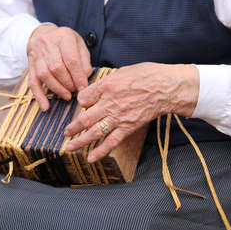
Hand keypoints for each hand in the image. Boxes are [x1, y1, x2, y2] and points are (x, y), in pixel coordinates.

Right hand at [26, 24, 92, 110]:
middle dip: (68, 83)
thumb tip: (85, 77)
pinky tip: (45, 107)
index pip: (71, 59)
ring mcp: (37, 55)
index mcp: (64, 37)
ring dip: (58, 89)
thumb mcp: (79, 44)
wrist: (42, 34)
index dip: (78, 76)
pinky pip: (32, 82)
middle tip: (76, 90)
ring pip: (45, 75)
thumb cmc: (65, 42)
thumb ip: (84, 60)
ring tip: (67, 95)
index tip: (84, 88)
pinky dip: (39, 96)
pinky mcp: (30, 66)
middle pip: (57, 68)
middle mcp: (48, 44)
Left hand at [64, 62, 198, 161]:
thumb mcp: (121, 72)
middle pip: (84, 118)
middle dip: (72, 127)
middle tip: (65, 132)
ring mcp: (118, 117)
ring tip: (69, 147)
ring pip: (94, 132)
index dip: (80, 102)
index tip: (81, 105)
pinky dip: (100, 151)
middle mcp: (109, 104)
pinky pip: (111, 142)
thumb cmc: (146, 76)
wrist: (165, 88)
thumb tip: (90, 93)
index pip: (84, 98)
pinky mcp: (127, 127)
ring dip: (79, 141)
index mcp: (106, 87)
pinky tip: (90, 158)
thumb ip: (103, 83)